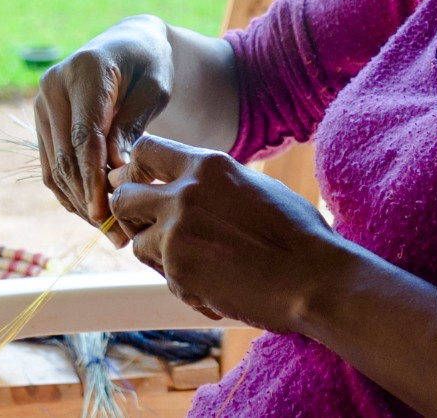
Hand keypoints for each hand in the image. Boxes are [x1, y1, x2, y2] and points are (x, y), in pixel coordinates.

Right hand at [33, 16, 172, 227]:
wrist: (129, 43)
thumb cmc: (150, 64)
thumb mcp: (154, 89)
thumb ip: (132, 125)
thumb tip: (115, 170)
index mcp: (84, 71)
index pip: (84, 135)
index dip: (92, 178)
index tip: (104, 212)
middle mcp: (53, 86)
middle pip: (66, 156)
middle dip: (89, 199)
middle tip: (118, 234)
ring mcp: (43, 104)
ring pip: (55, 167)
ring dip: (79, 203)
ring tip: (110, 232)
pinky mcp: (43, 121)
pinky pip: (51, 166)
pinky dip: (70, 192)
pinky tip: (93, 213)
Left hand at [108, 135, 348, 331]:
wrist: (314, 279)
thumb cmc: (297, 234)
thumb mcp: (253, 186)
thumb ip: (213, 182)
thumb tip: (186, 182)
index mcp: (208, 165)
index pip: (144, 150)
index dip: (136, 171)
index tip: (145, 187)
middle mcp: (186, 191)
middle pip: (122, 195)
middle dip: (133, 215)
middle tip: (156, 231)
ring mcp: (177, 231)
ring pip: (137, 242)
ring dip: (158, 255)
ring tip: (198, 264)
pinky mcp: (178, 269)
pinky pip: (161, 276)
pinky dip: (182, 284)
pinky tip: (217, 287)